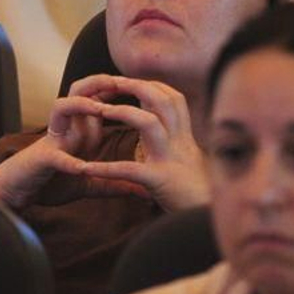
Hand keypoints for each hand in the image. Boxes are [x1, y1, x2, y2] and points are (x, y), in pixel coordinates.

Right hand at [0, 93, 144, 210]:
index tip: (140, 88)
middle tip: (121, 82)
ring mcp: (53, 141)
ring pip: (61, 108)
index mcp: (79, 130)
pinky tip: (81, 167)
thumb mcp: (90, 183)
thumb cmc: (52, 182)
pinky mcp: (41, 160)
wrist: (17, 194)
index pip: (98, 99)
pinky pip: (54, 155)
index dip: (117, 90)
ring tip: (101, 109)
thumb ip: (114, 183)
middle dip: (99, 83)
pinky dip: (67, 161)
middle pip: (79, 91)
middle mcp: (66, 129)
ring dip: (81, 106)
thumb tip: (145, 192)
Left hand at [67, 75, 209, 212]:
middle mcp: (180, 142)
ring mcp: (170, 159)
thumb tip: (154, 120)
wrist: (206, 213)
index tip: (128, 80)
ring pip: (150, 123)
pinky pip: (130, 169)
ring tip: (100, 109)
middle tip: (111, 82)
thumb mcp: (186, 156)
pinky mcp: (160, 180)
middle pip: (163, 100)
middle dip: (136, 86)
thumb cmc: (194, 187)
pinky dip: (107, 169)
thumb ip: (172, 138)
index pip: (171, 97)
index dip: (150, 84)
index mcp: (184, 136)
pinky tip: (86, 169)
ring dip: (124, 112)